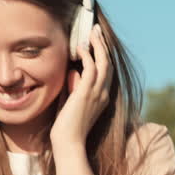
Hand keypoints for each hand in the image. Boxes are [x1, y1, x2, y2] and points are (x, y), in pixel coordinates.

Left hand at [50, 25, 111, 149]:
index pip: (107, 71)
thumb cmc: (66, 126)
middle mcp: (103, 93)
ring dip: (98, 45)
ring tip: (91, 32)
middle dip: (103, 45)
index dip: (103, 54)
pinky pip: (91, 68)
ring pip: (103, 62)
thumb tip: (73, 71)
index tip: (97, 41)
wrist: (68, 143)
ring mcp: (97, 93)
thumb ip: (73, 87)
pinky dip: (87, 56)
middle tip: (96, 31)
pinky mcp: (86, 93)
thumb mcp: (71, 102)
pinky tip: (80, 48)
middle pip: (108, 63)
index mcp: (102, 97)